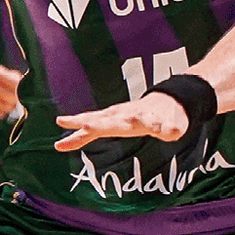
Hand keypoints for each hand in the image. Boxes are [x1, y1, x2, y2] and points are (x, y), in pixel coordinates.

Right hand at [0, 65, 23, 119]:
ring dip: (9, 107)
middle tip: (15, 100)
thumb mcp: (0, 72)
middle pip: (12, 99)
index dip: (22, 92)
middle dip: (16, 101)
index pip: (16, 86)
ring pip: (6, 108)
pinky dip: (1, 112)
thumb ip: (14, 77)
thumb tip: (26, 85)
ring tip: (6, 103)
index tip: (24, 94)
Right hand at [54, 92, 189, 150]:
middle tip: (61, 121)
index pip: (114, 125)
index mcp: (134, 119)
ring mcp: (117, 115)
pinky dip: (79, 126)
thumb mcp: (176, 125)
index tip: (86, 127)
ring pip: (93, 119)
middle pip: (98, 120)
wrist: (172, 101)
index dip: (100, 127)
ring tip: (58, 122)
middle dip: (81, 121)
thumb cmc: (173, 116)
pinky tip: (65, 133)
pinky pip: (94, 122)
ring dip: (75, 123)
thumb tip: (172, 131)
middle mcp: (122, 115)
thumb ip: (171, 129)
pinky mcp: (114, 118)